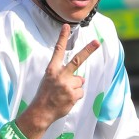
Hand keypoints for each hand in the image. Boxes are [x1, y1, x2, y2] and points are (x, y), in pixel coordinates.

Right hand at [16, 24, 100, 138]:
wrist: (41, 111)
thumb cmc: (45, 94)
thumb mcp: (49, 80)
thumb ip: (64, 75)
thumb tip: (81, 78)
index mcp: (52, 69)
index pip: (58, 50)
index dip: (63, 38)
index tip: (67, 26)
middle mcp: (60, 75)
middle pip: (77, 60)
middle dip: (88, 50)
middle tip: (97, 42)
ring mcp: (67, 85)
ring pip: (80, 81)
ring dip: (75, 87)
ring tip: (64, 93)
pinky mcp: (73, 95)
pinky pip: (80, 92)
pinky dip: (76, 96)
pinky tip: (67, 99)